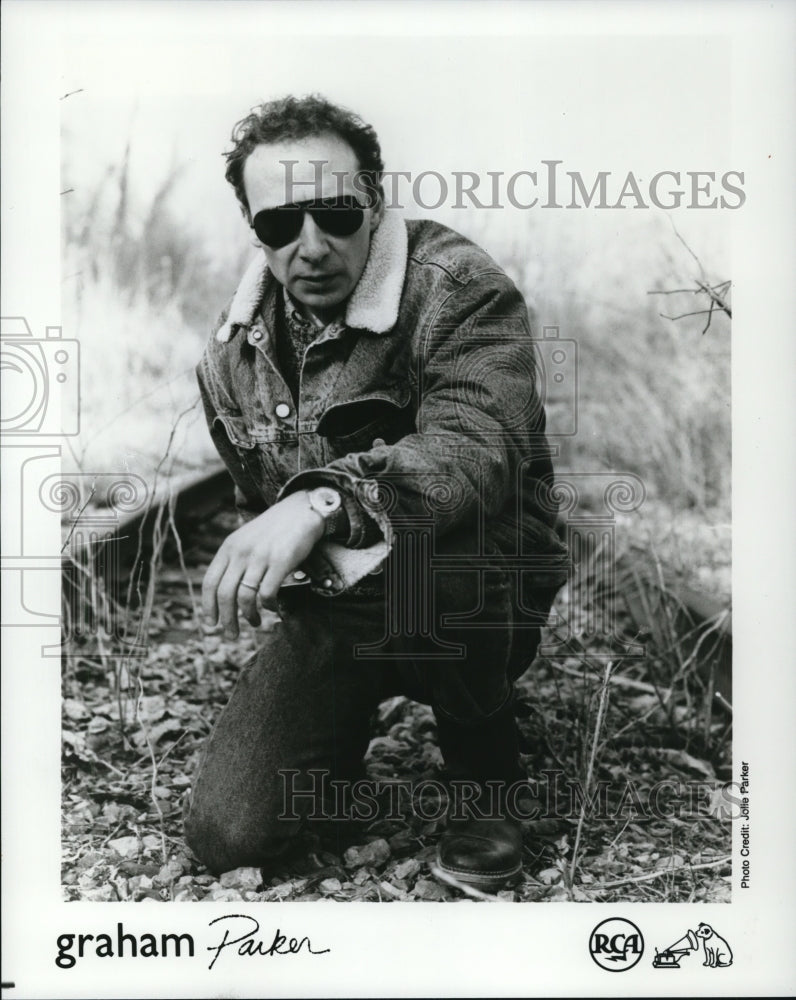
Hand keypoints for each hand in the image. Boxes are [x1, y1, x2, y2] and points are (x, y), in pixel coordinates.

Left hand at [201, 490, 324, 637]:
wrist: (301, 511)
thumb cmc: (274, 529)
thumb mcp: (246, 539)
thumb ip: (234, 560)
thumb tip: (225, 593)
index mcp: (229, 547)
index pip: (210, 582)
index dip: (208, 606)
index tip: (212, 623)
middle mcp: (241, 552)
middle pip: (225, 594)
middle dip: (226, 619)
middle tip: (231, 634)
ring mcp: (261, 556)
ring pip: (245, 597)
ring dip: (248, 616)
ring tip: (255, 623)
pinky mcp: (281, 561)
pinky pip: (268, 593)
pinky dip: (268, 606)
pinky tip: (272, 608)